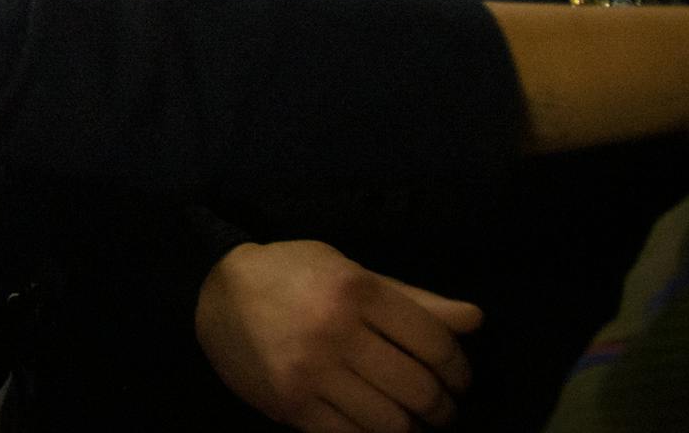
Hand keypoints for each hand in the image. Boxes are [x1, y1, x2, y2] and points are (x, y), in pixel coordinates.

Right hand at [195, 240, 479, 432]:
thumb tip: (476, 319)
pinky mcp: (291, 405)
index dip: (459, 368)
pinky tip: (379, 427)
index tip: (458, 378)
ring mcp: (311, 373)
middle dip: (442, 406)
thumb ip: (412, 299)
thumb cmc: (291, 275)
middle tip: (441, 406)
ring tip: (413, 420)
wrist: (213, 292)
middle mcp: (335, 331)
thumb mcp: (350, 270)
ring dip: (413, 428)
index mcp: (355, 290)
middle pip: (418, 388)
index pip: (434, 342)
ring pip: (391, 422)